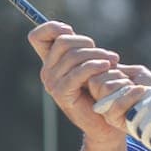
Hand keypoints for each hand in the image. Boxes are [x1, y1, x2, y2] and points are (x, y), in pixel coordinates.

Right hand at [28, 21, 122, 146]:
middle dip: (86, 43)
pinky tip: (107, 67)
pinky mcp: (62, 94)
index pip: (37, 37)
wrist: (106, 122)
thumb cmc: (101, 90)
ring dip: (97, 55)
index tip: (70, 31)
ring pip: (72, 56)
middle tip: (106, 54)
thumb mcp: (90, 65)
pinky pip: (77, 73)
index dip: (52, 28)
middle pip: (62, 42)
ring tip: (113, 61)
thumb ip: (79, 50)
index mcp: (51, 62)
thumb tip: (67, 30)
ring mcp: (52, 84)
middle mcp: (47, 72)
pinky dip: (94, 67)